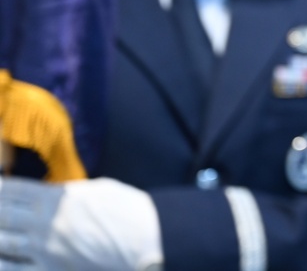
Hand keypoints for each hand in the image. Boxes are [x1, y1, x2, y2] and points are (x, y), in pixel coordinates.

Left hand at [0, 176, 162, 270]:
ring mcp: (45, 252)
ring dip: (0, 235)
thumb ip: (67, 193)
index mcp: (58, 200)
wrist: (147, 240)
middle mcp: (45, 225)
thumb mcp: (96, 190)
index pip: (14, 191)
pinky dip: (5, 262)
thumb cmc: (128, 211)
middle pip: (3, 216)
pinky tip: (3, 258)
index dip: (1, 188)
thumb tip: (50, 194)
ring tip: (1, 230)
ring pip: (3, 244)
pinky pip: (15, 270)